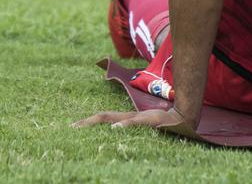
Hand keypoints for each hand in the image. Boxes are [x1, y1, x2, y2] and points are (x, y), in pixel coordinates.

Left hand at [72, 108, 198, 138]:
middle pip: (103, 116)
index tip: (73, 127)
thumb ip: (132, 130)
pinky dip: (123, 125)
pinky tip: (114, 129)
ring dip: (98, 121)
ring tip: (84, 126)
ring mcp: (137, 118)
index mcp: (125, 118)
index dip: (88, 122)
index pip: (103, 118)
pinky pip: (133, 123)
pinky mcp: (147, 121)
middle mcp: (128, 117)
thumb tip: (119, 134)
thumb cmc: (162, 124)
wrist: (181, 118)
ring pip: (114, 118)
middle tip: (71, 128)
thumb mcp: (145, 128)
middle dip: (86, 122)